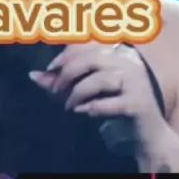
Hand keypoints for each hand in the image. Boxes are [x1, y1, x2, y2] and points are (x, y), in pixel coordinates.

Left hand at [29, 42, 166, 153]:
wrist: (147, 133)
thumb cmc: (112, 106)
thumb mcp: (83, 92)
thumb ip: (60, 82)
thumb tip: (32, 75)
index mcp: (117, 54)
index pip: (87, 45)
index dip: (65, 54)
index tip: (50, 69)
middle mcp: (129, 63)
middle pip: (91, 59)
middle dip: (68, 73)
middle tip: (55, 91)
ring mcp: (136, 83)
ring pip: (99, 79)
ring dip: (78, 93)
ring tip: (70, 106)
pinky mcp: (139, 104)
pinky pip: (111, 102)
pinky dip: (93, 107)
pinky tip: (84, 112)